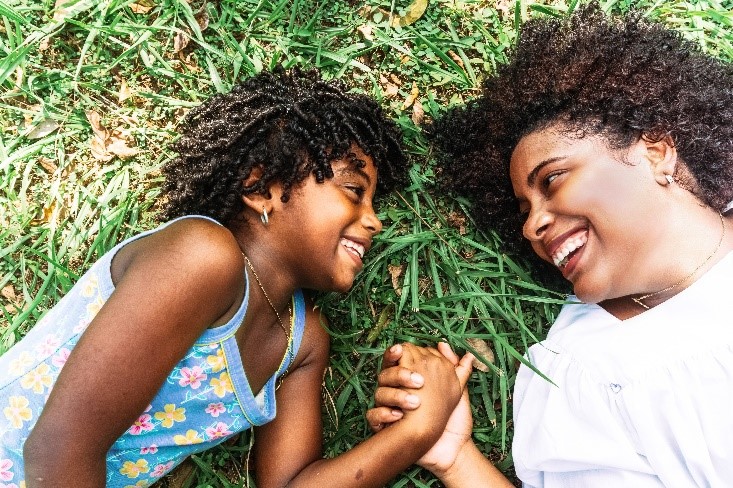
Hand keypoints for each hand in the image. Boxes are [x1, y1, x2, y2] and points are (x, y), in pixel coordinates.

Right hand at [367, 343, 473, 475]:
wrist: (454, 450)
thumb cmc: (454, 420)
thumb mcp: (458, 390)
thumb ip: (453, 366)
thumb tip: (443, 344)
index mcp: (410, 381)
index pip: (397, 361)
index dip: (395, 353)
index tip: (401, 350)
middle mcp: (397, 392)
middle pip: (385, 374)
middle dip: (399, 373)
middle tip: (418, 381)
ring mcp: (389, 408)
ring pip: (379, 393)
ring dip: (396, 396)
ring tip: (415, 403)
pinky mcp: (386, 427)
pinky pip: (373, 416)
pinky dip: (383, 414)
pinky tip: (398, 416)